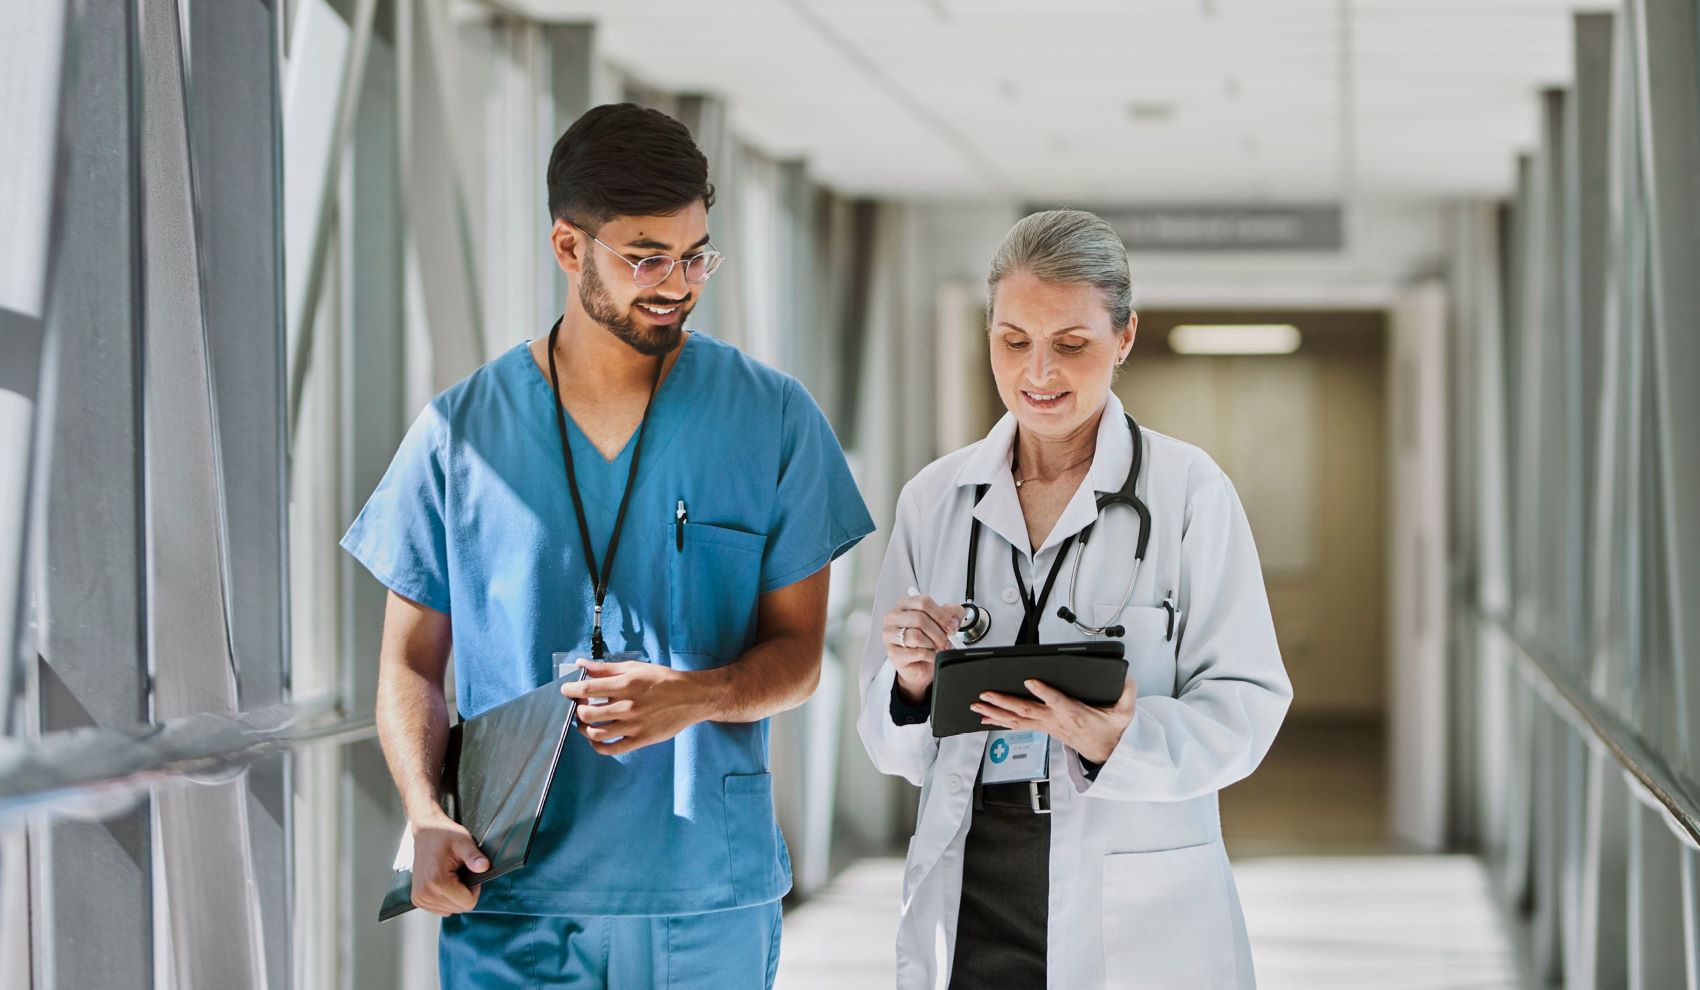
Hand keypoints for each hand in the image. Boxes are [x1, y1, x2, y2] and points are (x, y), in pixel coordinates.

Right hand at [409, 812, 488, 915]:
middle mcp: (425, 894)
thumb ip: (474, 856)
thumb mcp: (463, 841)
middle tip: (460, 872)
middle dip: (465, 892)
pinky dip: (446, 898)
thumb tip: (484, 867)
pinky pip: (441, 909)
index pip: (468, 903)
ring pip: (451, 910)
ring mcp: (420, 899)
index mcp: (437, 882)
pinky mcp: (418, 900)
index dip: (475, 888)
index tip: (470, 872)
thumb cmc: (444, 835)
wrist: (425, 832)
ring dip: (455, 895)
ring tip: (451, 875)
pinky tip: (444, 882)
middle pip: (459, 908)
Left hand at [560, 659, 707, 755]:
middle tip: (579, 705)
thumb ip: (606, 668)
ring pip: (596, 733)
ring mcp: (634, 726)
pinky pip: (612, 749)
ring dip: (584, 727)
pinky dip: (598, 746)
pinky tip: (596, 738)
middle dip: (577, 709)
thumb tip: (581, 664)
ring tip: (586, 721)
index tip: (566, 690)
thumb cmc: (663, 680)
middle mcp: (628, 706)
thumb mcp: (635, 668)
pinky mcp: (641, 740)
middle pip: (588, 713)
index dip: (571, 690)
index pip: (588, 688)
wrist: (692, 697)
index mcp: (626, 685)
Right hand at [882, 589, 964, 704]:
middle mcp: (894, 618)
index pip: (923, 602)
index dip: (941, 615)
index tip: (951, 626)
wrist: (920, 664)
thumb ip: (951, 614)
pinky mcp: (892, 653)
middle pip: (919, 619)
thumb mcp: (942, 622)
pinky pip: (917, 652)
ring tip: (936, 648)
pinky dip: (929, 655)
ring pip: (916, 636)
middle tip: (946, 640)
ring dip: (933, 644)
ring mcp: (890, 635)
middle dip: (938, 632)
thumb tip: (954, 618)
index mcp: (905, 605)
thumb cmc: (927, 640)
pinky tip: (930, 655)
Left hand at [972, 676, 1136, 764]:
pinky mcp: (1043, 728)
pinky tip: (986, 717)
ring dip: (996, 712)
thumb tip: (1126, 677)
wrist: (1106, 752)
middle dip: (1004, 702)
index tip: (1030, 682)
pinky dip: (1000, 721)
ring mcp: (1047, 725)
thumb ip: (1126, 693)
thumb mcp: (1124, 713)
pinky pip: (1017, 725)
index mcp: (1074, 713)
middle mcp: (1056, 720)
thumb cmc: (1110, 730)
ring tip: (978, 705)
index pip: (1057, 702)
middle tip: (986, 694)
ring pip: (1017, 719)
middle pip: (1027, 710)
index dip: (1043, 693)